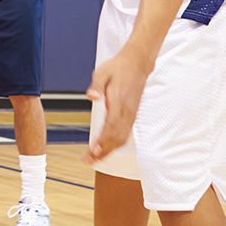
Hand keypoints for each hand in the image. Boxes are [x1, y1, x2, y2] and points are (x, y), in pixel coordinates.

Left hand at [83, 47, 152, 165]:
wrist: (137, 64)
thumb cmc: (117, 68)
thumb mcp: (102, 72)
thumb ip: (96, 85)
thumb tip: (91, 97)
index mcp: (118, 102)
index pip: (111, 126)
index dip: (102, 141)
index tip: (93, 151)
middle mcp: (126, 111)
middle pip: (116, 137)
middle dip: (103, 151)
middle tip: (89, 161)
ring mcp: (130, 114)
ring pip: (121, 138)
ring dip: (109, 150)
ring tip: (95, 159)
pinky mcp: (131, 115)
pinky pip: (125, 134)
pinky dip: (116, 144)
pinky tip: (107, 149)